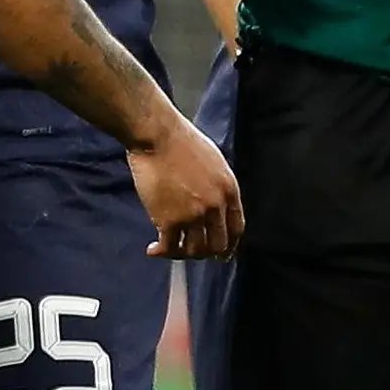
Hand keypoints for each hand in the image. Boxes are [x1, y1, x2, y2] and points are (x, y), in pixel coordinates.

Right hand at [129, 114, 242, 258]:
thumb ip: (217, 186)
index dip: (229, 245)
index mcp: (229, 190)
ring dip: (182, 254)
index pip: (236, 228)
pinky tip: (153, 249)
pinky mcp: (169, 220)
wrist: (157, 135)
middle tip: (192, 253)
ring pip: (194, 250)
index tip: (222, 254)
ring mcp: (193, 215)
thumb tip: (212, 206)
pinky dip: (161, 252)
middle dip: (205, 253)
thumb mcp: (213, 162)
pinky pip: (169, 247)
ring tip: (170, 248)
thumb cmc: (180, 141)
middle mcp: (215, 206)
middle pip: (217, 245)